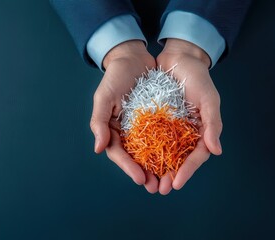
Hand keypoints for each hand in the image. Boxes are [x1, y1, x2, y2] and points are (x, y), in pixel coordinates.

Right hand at [90, 40, 157, 192]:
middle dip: (144, 174)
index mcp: (111, 128)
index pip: (118, 153)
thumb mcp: (103, 97)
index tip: (141, 179)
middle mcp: (125, 131)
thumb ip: (99, 122)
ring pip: (148, 152)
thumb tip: (98, 149)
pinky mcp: (154, 120)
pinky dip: (167, 150)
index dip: (128, 167)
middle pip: (134, 158)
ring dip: (156, 168)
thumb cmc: (115, 76)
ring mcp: (140, 127)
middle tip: (156, 188)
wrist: (133, 58)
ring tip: (167, 181)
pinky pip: (161, 138)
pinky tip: (176, 160)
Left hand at [156, 38, 222, 194]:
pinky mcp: (154, 119)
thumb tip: (216, 151)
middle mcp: (184, 131)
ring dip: (154, 168)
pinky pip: (149, 138)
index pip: (195, 156)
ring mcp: (169, 126)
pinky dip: (144, 150)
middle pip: (177, 159)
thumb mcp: (208, 98)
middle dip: (167, 175)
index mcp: (199, 130)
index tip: (175, 184)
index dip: (187, 171)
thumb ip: (212, 124)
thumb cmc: (197, 76)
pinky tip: (136, 161)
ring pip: (162, 152)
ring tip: (146, 181)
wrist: (178, 57)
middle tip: (158, 189)